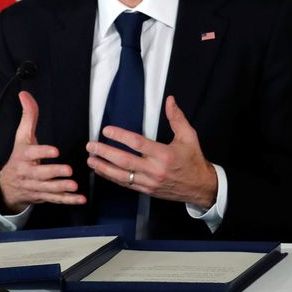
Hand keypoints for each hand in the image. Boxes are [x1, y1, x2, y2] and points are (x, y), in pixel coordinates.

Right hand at [0, 90, 84, 212]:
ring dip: (61, 188)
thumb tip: (24, 93)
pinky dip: (68, 201)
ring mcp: (35, 187)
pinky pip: (55, 200)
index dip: (43, 152)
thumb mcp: (22, 136)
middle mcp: (27, 173)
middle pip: (40, 174)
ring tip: (74, 186)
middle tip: (69, 171)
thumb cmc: (20, 156)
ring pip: (48, 189)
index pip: (32, 153)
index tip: (55, 150)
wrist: (7, 186)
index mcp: (23, 156)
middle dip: (54, 173)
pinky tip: (81, 199)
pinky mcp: (43, 197)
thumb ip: (28, 116)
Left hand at [86, 96, 217, 207]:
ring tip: (91, 159)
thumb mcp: (189, 136)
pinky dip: (112, 177)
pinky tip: (103, 171)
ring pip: (121, 175)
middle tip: (91, 145)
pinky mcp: (146, 190)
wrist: (200, 187)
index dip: (120, 136)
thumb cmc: (194, 160)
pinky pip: (125, 184)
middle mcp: (155, 170)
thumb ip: (177, 118)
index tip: (107, 130)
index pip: (137, 144)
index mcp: (165, 155)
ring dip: (104, 167)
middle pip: (124, 161)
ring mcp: (149, 182)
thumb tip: (170, 101)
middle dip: (105, 152)